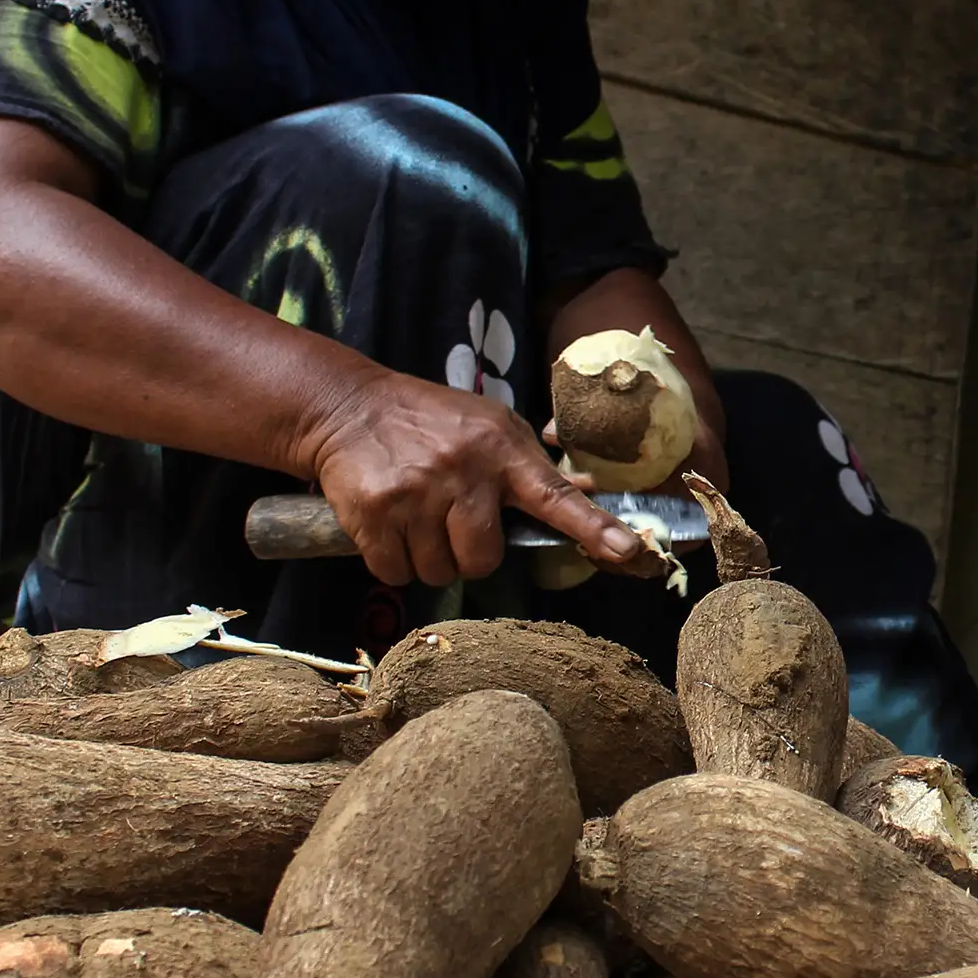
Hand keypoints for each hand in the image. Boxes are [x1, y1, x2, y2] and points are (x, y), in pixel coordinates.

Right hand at [298, 368, 646, 586]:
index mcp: (502, 450)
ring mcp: (417, 493)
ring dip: (429, 557)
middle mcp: (463, 471)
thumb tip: (584, 491)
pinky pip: (396, 572)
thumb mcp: (490, 426)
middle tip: (451, 522)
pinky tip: (389, 525)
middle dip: (468, 554)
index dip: (593, 527)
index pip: (556, 495)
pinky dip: (393, 560)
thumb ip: (532, 466)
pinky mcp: (375, 511)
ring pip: (438, 571)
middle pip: (484, 559)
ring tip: (418, 517)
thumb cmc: (432, 422)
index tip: (628, 551)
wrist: (349, 406)